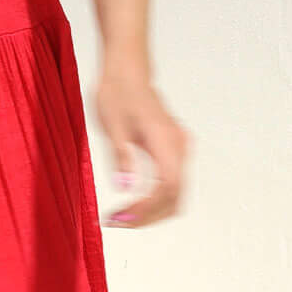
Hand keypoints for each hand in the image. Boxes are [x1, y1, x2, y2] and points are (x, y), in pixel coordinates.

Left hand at [95, 61, 192, 227]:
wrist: (127, 69)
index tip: (121, 217)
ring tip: (121, 216)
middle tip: (117, 222)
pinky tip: (132, 203)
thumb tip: (125, 187)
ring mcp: (179, 147)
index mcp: (165, 140)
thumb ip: (122, 157)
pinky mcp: (173, 148)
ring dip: (152, 210)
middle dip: (148, 215)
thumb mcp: (113, 125)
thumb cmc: (117, 92)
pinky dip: (155, 198)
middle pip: (175, 196)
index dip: (146, 208)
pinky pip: (171, 182)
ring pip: (175, 192)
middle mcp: (179, 146)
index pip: (167, 187)